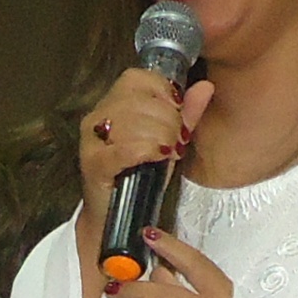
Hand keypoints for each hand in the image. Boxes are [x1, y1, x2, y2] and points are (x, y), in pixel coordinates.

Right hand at [72, 66, 215, 297]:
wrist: (117, 219)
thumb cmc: (140, 177)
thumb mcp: (169, 140)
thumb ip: (186, 114)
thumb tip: (205, 87)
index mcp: (113, 103)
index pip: (138, 78)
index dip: (164, 94)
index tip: (176, 117)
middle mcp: (97, 116)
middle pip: (140, 99)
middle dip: (168, 120)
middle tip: (176, 143)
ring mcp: (91, 139)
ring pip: (135, 121)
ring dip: (161, 137)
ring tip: (167, 153)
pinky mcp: (93, 163)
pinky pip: (125, 147)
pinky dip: (147, 150)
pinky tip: (158, 157)